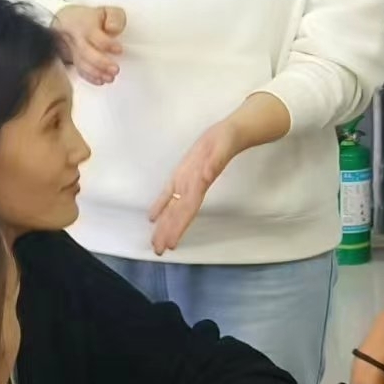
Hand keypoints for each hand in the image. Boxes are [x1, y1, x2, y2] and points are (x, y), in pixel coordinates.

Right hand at [53, 4, 125, 84]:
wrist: (66, 22)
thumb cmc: (89, 18)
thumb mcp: (106, 11)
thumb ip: (114, 18)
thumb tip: (113, 29)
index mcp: (85, 24)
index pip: (95, 35)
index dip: (108, 44)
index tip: (119, 50)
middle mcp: (77, 38)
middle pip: (86, 52)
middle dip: (101, 63)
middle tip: (115, 69)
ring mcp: (72, 50)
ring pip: (81, 63)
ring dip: (97, 73)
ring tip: (110, 77)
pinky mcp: (72, 60)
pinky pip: (79, 70)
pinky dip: (90, 78)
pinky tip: (100, 80)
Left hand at [149, 119, 239, 254]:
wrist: (229, 133)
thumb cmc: (227, 140)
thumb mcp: (222, 148)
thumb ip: (215, 162)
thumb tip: (207, 175)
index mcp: (199, 183)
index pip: (187, 210)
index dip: (178, 227)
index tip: (171, 244)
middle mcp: (191, 186)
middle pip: (179, 214)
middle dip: (169, 231)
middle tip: (159, 250)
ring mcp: (186, 181)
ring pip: (174, 207)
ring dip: (165, 224)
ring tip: (156, 241)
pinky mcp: (182, 174)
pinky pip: (169, 192)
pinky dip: (161, 205)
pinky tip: (153, 217)